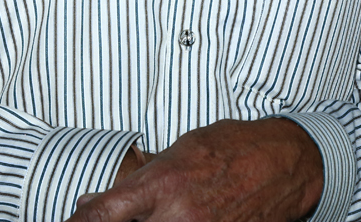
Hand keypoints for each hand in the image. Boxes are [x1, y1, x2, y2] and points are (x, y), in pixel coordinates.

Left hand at [68, 118, 322, 221]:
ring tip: (166, 209)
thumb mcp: (182, 149)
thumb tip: (93, 203)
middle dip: (120, 221)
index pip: (102, 216)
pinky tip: (187, 215)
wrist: (288, 163)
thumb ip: (139, 178)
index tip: (72, 221)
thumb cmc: (236, 146)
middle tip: (124, 212)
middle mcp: (179, 218)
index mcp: (164, 185)